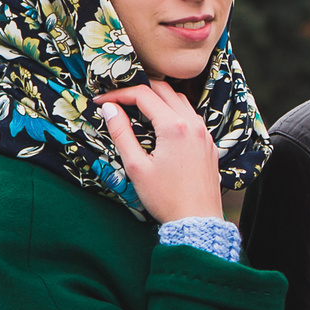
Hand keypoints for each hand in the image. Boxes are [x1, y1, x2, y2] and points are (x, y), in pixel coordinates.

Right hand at [94, 80, 223, 221]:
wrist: (197, 220)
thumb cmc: (166, 198)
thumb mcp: (136, 166)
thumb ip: (121, 133)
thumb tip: (109, 109)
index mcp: (174, 127)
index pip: (143, 94)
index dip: (118, 94)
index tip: (100, 102)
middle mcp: (193, 124)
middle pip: (163, 90)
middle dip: (138, 89)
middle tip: (117, 100)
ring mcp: (204, 133)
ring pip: (179, 100)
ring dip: (157, 99)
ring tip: (136, 109)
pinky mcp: (208, 144)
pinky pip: (191, 116)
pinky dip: (173, 112)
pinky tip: (160, 125)